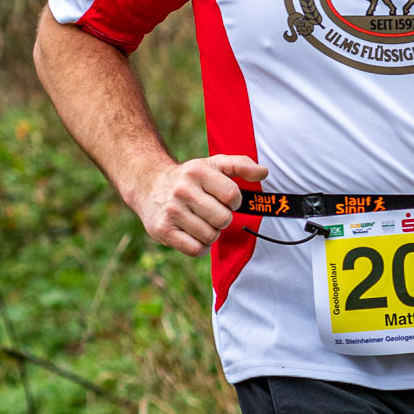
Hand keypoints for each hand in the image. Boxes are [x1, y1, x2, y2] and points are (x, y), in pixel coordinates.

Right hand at [129, 153, 266, 256]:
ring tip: (200, 222)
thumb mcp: (214, 164)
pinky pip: (195, 249)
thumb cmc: (190, 178)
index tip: (226, 200)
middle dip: (222, 219)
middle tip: (210, 212)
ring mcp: (171, 211)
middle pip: (223, 219)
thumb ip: (241, 165)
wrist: (148, 184)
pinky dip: (200, 247)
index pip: (232, 195)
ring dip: (211, 233)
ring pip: (210, 236)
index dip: (234, 202)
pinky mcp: (162, 230)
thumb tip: (264, 172)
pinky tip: (193, 234)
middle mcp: (182, 190)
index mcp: (198, 171)